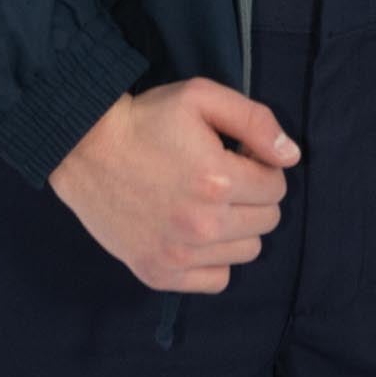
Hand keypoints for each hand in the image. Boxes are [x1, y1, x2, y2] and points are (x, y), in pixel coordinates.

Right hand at [47, 78, 301, 291]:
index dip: (260, 167)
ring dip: (237, 228)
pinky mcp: (159, 273)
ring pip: (247, 252)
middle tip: (221, 180)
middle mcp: (202, 224)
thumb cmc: (146, 119)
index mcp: (218, 180)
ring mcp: (179, 254)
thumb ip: (256, 121)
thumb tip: (291, 157)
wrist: (84, 148)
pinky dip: (213, 260)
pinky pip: (216, 280)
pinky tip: (195, 234)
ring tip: (207, 205)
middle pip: (267, 221)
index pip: (277, 187)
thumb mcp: (201, 97)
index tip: (236, 158)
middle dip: (253, 197)